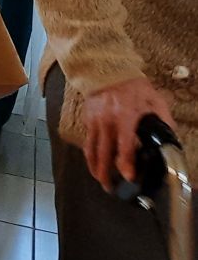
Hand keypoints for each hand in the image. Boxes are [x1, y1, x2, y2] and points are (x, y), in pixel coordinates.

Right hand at [82, 76, 175, 190]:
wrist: (108, 71)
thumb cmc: (134, 87)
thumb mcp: (155, 101)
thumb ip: (164, 120)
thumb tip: (172, 140)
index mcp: (125, 118)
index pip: (124, 146)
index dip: (125, 164)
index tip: (129, 177)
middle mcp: (107, 122)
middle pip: (103, 153)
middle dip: (105, 173)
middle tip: (110, 188)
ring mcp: (95, 122)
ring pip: (91, 150)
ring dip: (94, 167)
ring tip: (100, 180)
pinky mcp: (88, 120)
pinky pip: (88, 142)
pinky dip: (90, 155)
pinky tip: (94, 163)